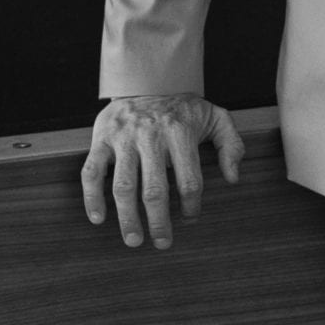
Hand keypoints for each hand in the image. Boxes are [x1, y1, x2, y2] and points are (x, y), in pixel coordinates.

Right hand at [81, 93, 244, 250]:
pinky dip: (92, 197)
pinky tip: (98, 218)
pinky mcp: (101, 138)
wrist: (147, 80)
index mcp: (180, 132)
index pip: (189, 179)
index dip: (192, 205)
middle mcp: (151, 135)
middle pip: (155, 189)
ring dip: (127, 218)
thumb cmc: (183, 108)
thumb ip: (231, 144)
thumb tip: (232, 178)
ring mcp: (123, 138)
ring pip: (123, 185)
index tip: (191, 219)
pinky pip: (92, 172)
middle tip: (162, 243)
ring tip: (133, 240)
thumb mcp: (215, 117)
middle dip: (159, 221)